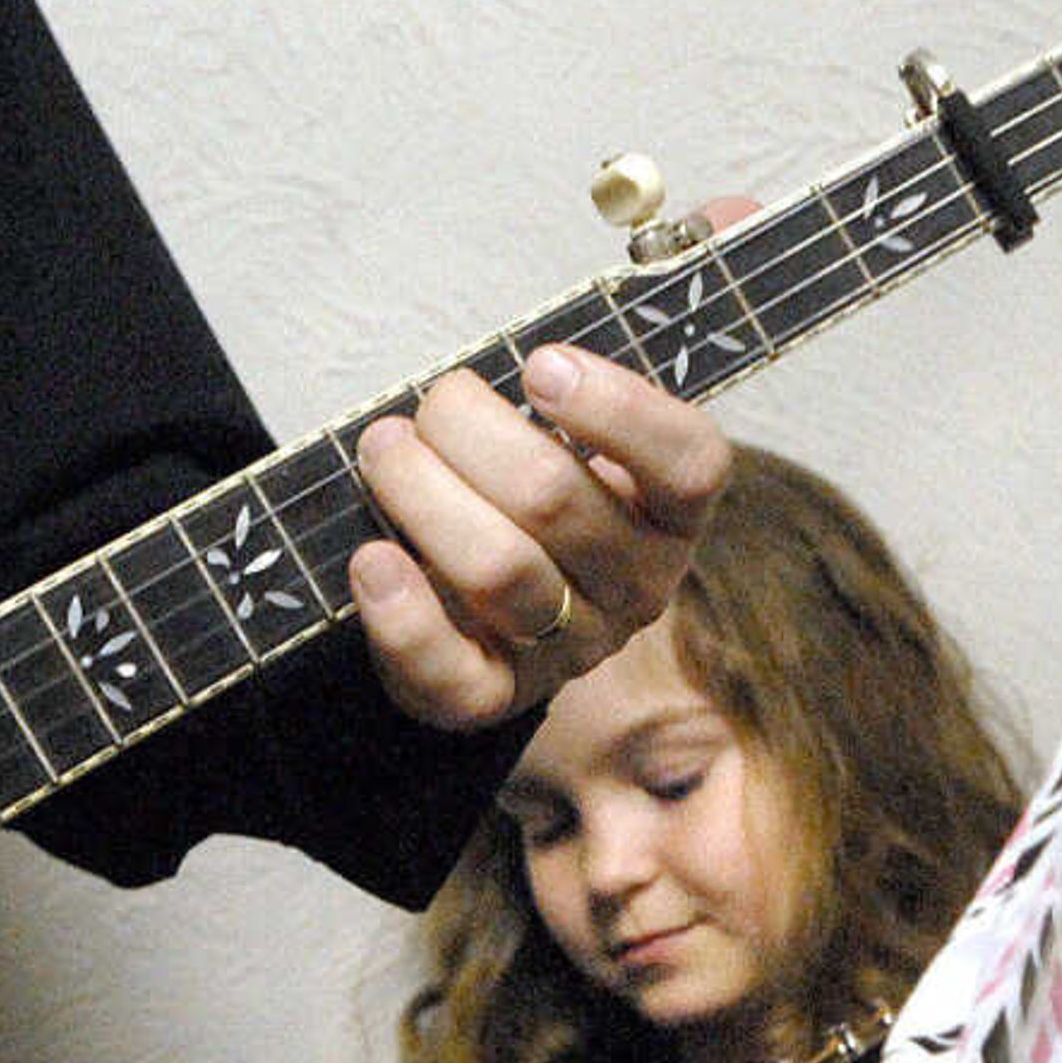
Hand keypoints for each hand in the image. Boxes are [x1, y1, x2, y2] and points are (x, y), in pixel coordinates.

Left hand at [348, 342, 731, 728]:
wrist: (503, 619)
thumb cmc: (532, 505)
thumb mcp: (576, 450)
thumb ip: (556, 411)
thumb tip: (469, 392)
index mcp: (669, 516)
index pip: (688, 464)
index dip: (618, 409)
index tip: (540, 367)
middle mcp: (635, 585)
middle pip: (555, 498)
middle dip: (469, 430)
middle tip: (431, 405)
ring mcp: (567, 648)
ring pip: (498, 569)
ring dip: (422, 494)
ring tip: (384, 449)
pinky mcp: (493, 695)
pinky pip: (448, 667)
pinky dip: (401, 610)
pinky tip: (372, 559)